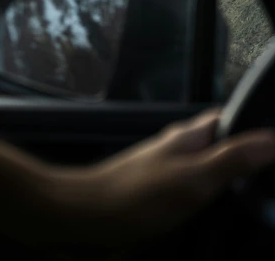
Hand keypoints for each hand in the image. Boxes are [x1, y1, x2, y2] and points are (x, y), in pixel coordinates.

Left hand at [48, 109, 274, 252]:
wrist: (85, 218)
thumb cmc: (135, 196)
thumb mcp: (193, 178)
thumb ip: (233, 158)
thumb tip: (272, 138)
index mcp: (189, 137)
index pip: (229, 119)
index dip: (254, 127)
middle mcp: (179, 150)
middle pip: (221, 147)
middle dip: (246, 162)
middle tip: (267, 185)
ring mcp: (167, 174)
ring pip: (209, 173)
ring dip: (229, 187)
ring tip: (253, 205)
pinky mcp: (159, 199)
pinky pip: (194, 196)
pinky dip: (211, 205)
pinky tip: (219, 221)